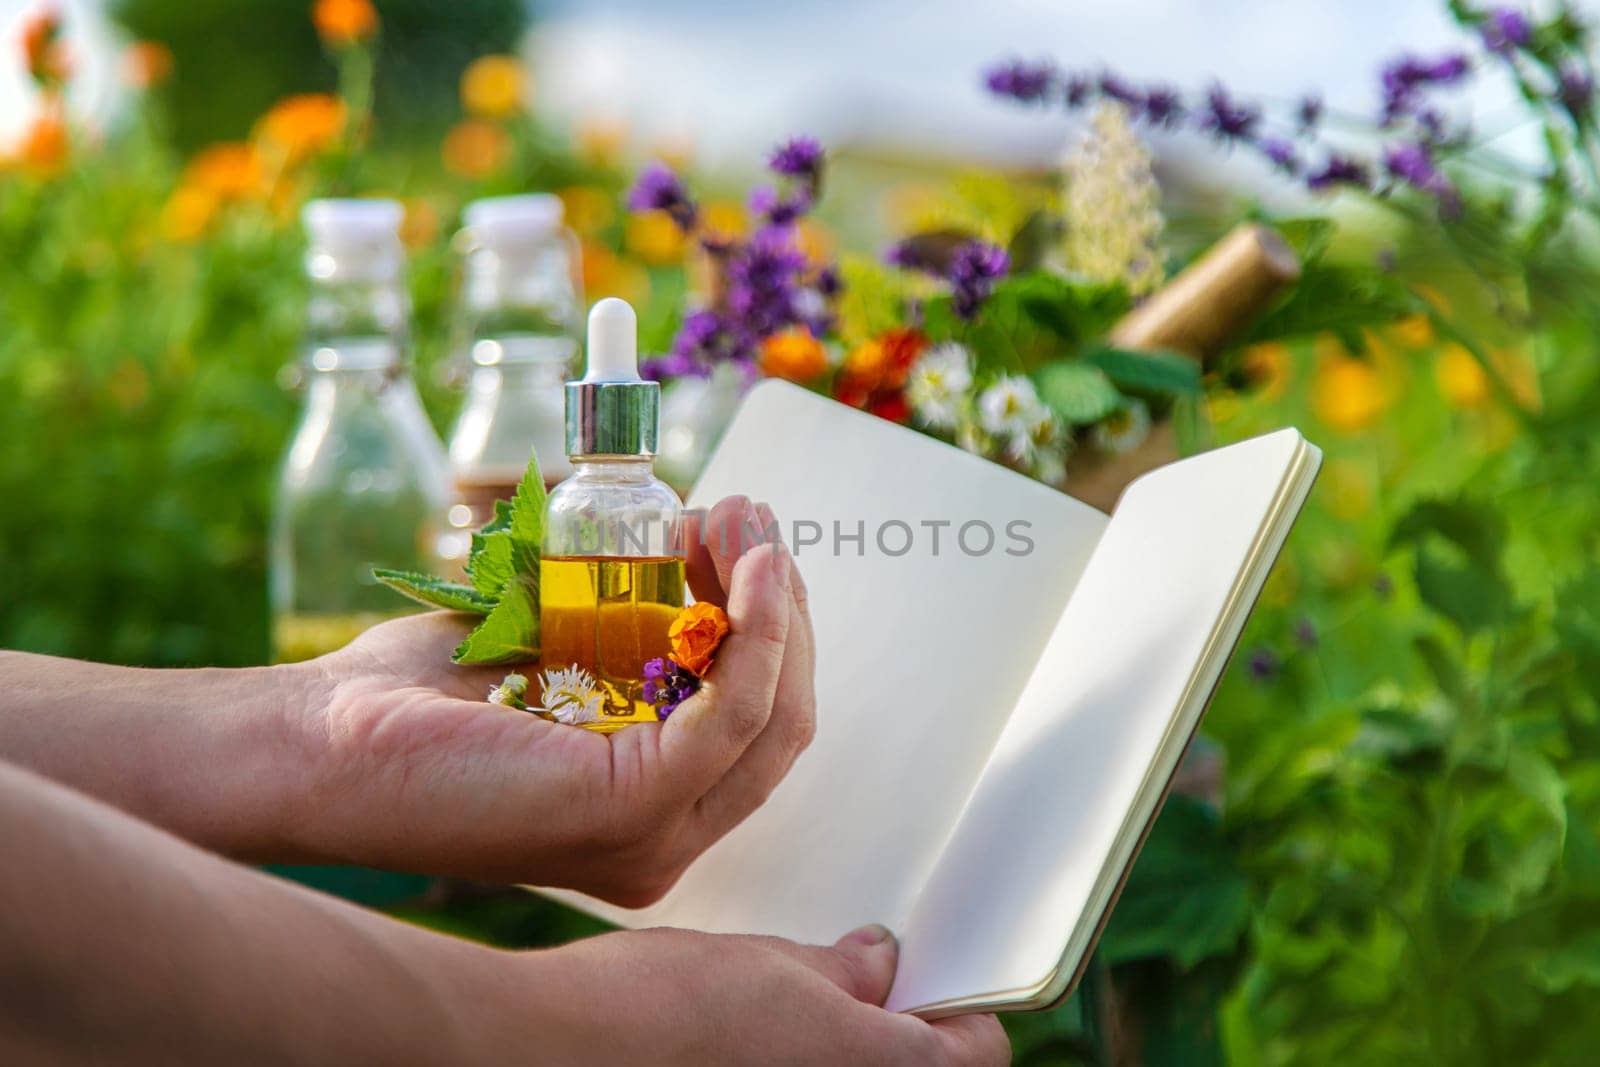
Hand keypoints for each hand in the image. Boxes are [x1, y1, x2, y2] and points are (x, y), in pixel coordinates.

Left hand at [280, 496, 814, 903]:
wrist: (319, 741)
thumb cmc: (417, 697)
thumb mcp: (552, 646)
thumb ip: (629, 621)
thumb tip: (696, 540)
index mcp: (648, 809)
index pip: (757, 724)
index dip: (770, 626)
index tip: (740, 539)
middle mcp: (663, 838)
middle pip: (782, 720)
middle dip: (783, 608)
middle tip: (749, 518)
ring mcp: (656, 836)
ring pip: (773, 716)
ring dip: (776, 607)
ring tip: (744, 523)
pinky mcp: (637, 808)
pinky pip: (737, 712)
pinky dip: (759, 633)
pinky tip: (750, 568)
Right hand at [520, 925, 1009, 1065]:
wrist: (559, 1052)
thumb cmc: (665, 1009)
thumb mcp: (774, 964)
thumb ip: (845, 971)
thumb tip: (879, 964)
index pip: (976, 1050)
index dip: (958, 1006)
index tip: (932, 982)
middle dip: (892, 1032)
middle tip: (855, 990)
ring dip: (839, 1052)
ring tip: (788, 1017)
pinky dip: (791, 1065)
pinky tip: (748, 1046)